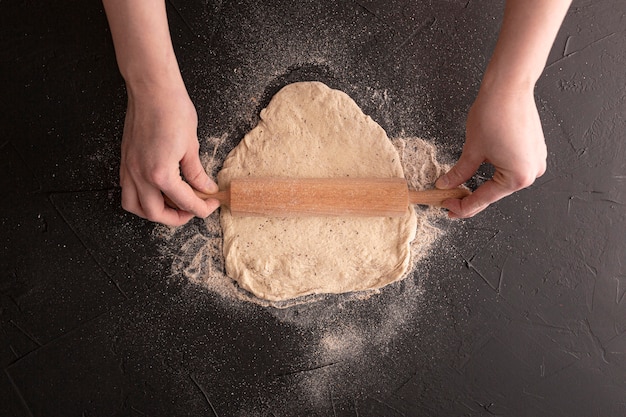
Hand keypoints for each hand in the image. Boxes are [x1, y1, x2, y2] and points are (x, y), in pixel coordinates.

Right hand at [119, 84, 219, 225]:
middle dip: (176, 218)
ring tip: (172, 206)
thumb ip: (197, 173)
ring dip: (153, 212)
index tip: (211, 204)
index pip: (184, 202)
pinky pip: (127, 190)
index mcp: (161, 174)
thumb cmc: (172, 110)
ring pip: (134, 206)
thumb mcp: (192, 146)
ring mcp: (129, 168)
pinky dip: (141, 198)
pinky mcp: (125, 160)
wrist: (152, 89)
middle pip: (155, 213)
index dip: (202, 208)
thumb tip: (205, 188)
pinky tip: (156, 191)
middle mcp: (140, 175)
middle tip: (193, 210)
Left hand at [435, 87, 546, 217]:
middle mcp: (532, 172)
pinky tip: (478, 175)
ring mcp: (535, 160)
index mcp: (518, 177)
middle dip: (471, 196)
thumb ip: (459, 173)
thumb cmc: (494, 114)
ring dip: (482, 185)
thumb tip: (446, 185)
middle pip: (495, 192)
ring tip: (460, 190)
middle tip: (449, 201)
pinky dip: (493, 173)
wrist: (508, 87)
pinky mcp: (533, 150)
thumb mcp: (471, 150)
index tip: (447, 209)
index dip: (462, 206)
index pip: (484, 198)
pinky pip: (510, 168)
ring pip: (502, 181)